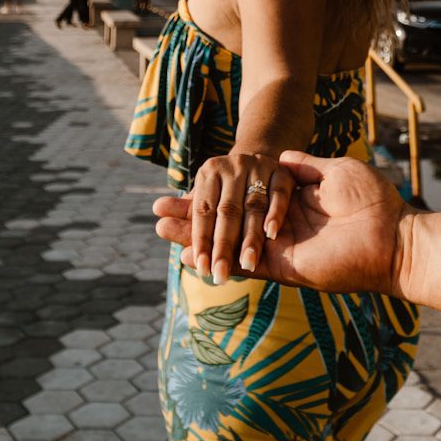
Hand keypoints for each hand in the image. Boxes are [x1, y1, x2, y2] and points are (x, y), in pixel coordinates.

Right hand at [154, 151, 414, 294]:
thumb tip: (277, 158)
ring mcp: (279, 249)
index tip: (183, 185)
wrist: (396, 235)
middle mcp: (278, 228)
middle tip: (156, 211)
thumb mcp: (333, 171)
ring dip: (193, 239)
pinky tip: (189, 253)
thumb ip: (302, 167)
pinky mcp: (286, 267)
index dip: (213, 195)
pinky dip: (217, 256)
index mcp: (288, 205)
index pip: (240, 200)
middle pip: (224, 223)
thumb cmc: (373, 201)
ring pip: (225, 244)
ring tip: (160, 230)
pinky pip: (244, 264)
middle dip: (191, 218)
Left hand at [185, 151, 294, 284]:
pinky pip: (279, 192)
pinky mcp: (281, 170)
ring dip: (251, 237)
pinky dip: (275, 213)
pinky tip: (271, 234)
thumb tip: (159, 225)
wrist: (258, 164)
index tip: (201, 269)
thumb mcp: (207, 201)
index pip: (202, 211)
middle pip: (228, 211)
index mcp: (209, 172)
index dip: (201, 240)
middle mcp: (233, 165)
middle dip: (223, 246)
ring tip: (247, 264)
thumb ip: (187, 217)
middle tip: (219, 276)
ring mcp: (259, 166)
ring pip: (254, 205)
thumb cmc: (226, 192)